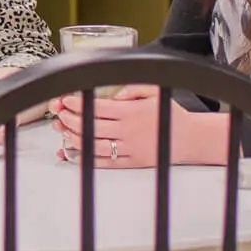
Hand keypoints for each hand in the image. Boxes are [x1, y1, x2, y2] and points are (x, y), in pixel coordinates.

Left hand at [55, 86, 182, 167]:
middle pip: (90, 125)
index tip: (65, 99)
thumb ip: (131, 88)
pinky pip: (104, 162)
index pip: (95, 107)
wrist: (191, 138)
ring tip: (63, 131)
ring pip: (93, 144)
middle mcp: (127, 130)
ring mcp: (129, 148)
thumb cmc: (170, 114)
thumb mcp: (154, 91)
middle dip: (69, 119)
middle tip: (59, 114)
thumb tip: (112, 95)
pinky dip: (86, 158)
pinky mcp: (131, 162)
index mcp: (130, 111)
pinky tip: (74, 153)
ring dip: (74, 138)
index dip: (76, 103)